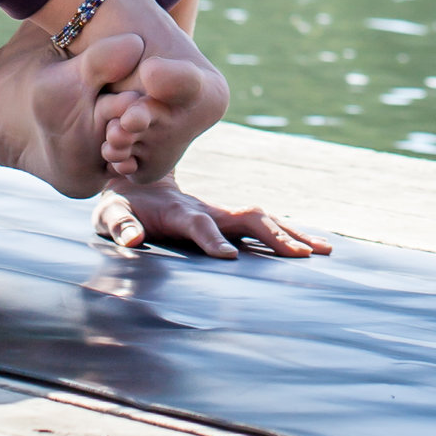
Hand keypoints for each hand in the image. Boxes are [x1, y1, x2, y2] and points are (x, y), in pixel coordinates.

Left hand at [95, 182, 330, 260]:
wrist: (134, 176)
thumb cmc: (120, 204)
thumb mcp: (110, 216)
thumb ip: (120, 226)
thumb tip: (132, 240)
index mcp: (179, 211)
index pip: (200, 225)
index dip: (211, 240)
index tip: (228, 258)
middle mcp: (207, 209)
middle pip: (246, 219)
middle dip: (274, 236)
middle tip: (303, 257)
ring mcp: (220, 213)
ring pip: (262, 219)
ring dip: (291, 233)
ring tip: (325, 249)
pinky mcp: (226, 219)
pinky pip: (262, 225)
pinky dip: (289, 234)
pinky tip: (312, 246)